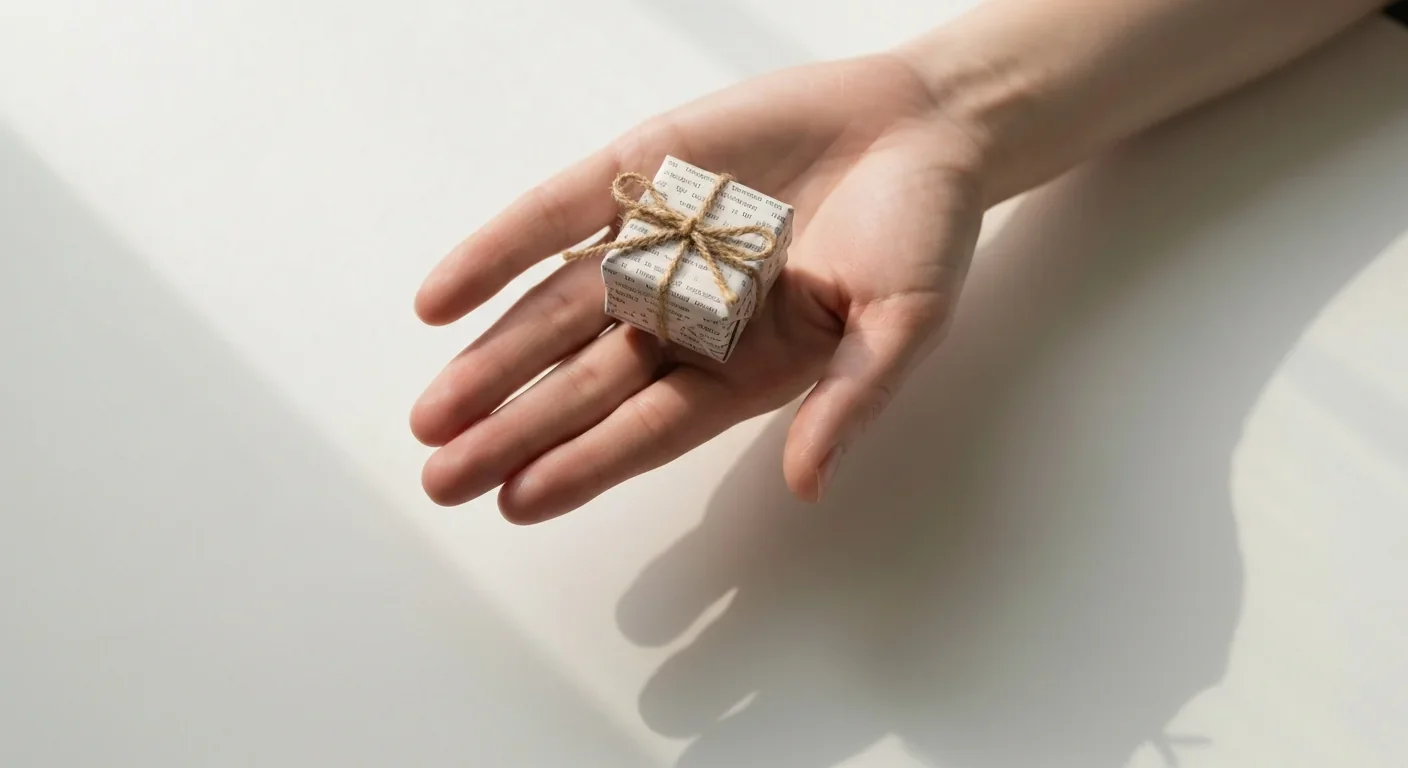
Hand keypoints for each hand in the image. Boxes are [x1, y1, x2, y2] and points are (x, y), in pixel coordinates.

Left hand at [411, 53, 989, 522]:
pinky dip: (497, 254)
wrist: (922, 122)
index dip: (586, 464)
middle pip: (585, 382)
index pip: (650, 427)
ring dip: (493, 359)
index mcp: (743, 367)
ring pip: (558, 310)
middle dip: (515, 430)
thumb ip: (852, 397)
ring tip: (433, 414)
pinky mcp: (639, 175)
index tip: (519, 501)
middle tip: (444, 478)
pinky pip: (555, 216)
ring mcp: (656, 245)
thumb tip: (811, 481)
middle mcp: (686, 316)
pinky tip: (441, 299)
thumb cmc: (921, 232)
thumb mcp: (902, 322)